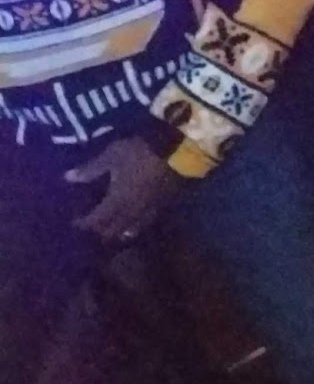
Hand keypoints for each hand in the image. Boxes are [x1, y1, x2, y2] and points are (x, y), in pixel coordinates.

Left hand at [67, 138, 182, 244]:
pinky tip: (133, 223)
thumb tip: (67, 178)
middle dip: (99, 233)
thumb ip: (91, 169)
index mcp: (116, 202)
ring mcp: (147, 211)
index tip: (74, 223)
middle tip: (91, 228)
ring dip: (118, 233)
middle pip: (111, 231)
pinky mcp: (162, 206)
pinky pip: (145, 222)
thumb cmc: (140, 152)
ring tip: (111, 229)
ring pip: (130, 231)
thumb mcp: (112, 155)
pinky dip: (135, 226)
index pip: (94, 221)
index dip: (82, 224)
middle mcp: (130, 212)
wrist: (177, 150)